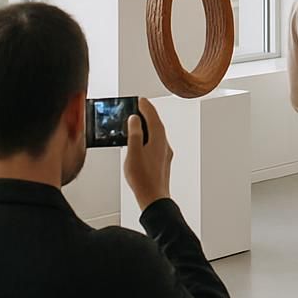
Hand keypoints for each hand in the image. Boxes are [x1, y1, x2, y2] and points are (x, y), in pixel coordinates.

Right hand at [124, 97, 173, 211]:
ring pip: (156, 134)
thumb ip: (134, 133)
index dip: (146, 106)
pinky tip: (141, 141)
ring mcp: (164, 153)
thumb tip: (134, 119)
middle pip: (156, 124)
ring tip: (137, 122)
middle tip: (139, 106)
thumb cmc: (143, 178)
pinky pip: (155, 143)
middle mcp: (164, 144)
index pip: (153, 116)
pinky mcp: (161, 161)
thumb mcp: (134, 152)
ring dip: (147, 125)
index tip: (140, 99)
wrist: (154, 198)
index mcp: (158, 138)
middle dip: (147, 114)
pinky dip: (148, 136)